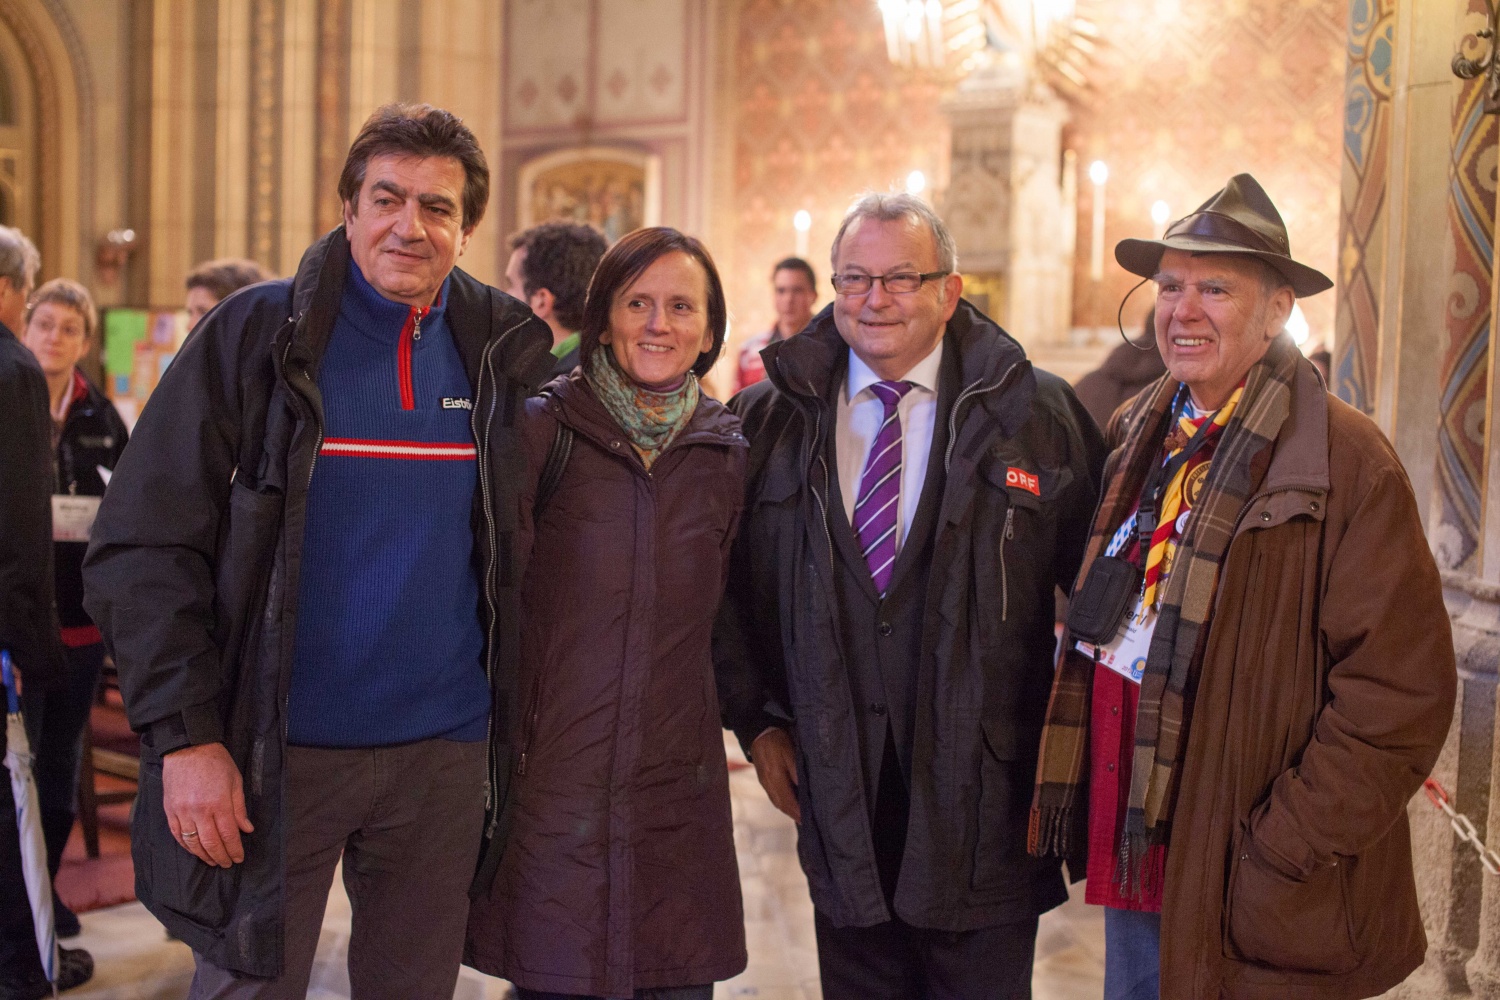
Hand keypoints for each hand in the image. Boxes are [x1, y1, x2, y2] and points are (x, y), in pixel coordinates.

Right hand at [162, 742, 253, 867]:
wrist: (188, 747)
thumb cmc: (216, 762)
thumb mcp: (235, 781)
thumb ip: (239, 808)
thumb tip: (247, 829)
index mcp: (218, 803)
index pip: (228, 835)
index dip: (234, 849)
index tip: (239, 858)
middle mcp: (199, 811)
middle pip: (211, 843)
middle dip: (221, 856)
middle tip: (227, 863)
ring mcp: (182, 812)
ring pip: (192, 843)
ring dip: (203, 855)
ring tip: (213, 860)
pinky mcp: (170, 810)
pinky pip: (177, 835)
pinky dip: (186, 846)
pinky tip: (194, 850)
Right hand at [751, 728, 800, 823]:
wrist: (758, 733)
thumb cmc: (777, 741)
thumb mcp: (790, 752)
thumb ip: (796, 771)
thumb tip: (803, 789)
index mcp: (774, 778)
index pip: (788, 801)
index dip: (798, 812)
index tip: (808, 819)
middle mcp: (768, 784)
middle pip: (781, 805)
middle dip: (794, 814)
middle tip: (807, 821)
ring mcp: (764, 783)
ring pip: (777, 802)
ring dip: (788, 810)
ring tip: (800, 816)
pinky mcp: (763, 780)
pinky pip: (774, 797)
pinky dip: (783, 803)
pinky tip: (790, 804)